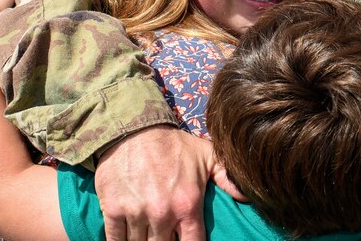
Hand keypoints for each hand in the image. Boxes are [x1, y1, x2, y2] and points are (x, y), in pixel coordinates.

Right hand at [95, 125, 244, 240]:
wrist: (134, 130)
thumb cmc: (173, 146)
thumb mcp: (206, 156)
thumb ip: (227, 178)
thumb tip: (247, 196)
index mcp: (188, 205)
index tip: (186, 240)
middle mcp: (162, 213)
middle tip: (166, 233)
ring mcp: (136, 213)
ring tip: (150, 233)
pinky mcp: (113, 210)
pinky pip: (115, 240)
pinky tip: (128, 237)